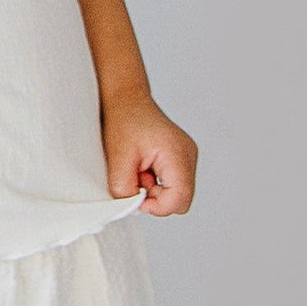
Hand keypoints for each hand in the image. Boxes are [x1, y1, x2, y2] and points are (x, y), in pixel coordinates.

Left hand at [105, 94, 198, 215]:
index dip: (157, 207)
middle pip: (181, 199)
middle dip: (156, 197)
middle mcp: (189, 156)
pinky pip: (173, 181)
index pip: (180, 198)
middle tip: (136, 179)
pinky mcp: (181, 158)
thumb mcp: (117, 156)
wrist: (126, 98)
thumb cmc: (123, 120)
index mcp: (178, 154)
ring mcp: (187, 157)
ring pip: (177, 192)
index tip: (137, 198)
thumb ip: (124, 187)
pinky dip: (157, 180)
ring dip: (155, 188)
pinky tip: (144, 165)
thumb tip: (131, 207)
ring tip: (138, 168)